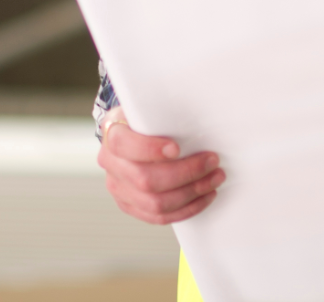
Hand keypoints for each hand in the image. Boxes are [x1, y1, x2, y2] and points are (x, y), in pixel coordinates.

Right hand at [97, 107, 224, 224]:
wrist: (132, 133)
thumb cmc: (146, 119)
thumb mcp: (148, 107)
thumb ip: (161, 112)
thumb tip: (196, 116)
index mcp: (111, 132)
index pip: (123, 144)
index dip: (149, 149)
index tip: (176, 148)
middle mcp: (109, 163)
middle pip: (145, 179)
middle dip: (186, 173)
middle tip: (212, 162)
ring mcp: (117, 187)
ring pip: (154, 203)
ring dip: (191, 193)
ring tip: (214, 180)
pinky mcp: (129, 205)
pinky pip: (158, 217)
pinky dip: (186, 210)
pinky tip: (204, 197)